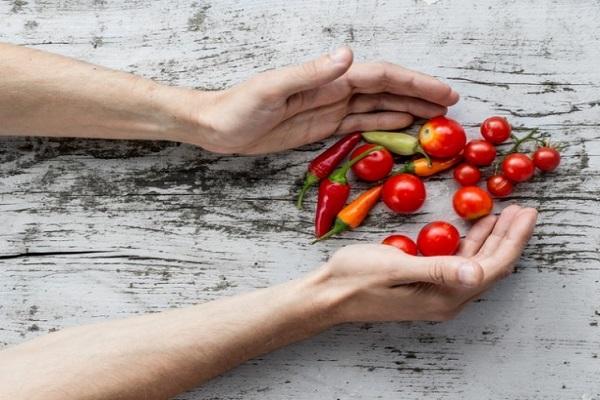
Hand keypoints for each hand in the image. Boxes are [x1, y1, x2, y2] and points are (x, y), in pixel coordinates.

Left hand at [183, 47, 458, 153]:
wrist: (218, 126)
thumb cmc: (239, 107)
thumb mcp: (272, 89)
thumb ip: (310, 74)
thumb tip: (348, 55)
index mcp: (328, 79)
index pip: (380, 77)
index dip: (414, 83)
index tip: (442, 93)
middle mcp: (334, 91)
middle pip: (387, 90)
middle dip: (419, 96)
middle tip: (451, 109)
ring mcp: (330, 109)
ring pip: (378, 107)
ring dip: (408, 111)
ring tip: (436, 120)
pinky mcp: (322, 127)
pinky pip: (361, 125)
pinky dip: (384, 125)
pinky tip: (402, 127)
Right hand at [308, 205, 536, 322]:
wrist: (328, 294)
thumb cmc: (355, 278)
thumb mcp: (395, 267)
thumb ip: (437, 269)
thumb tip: (477, 272)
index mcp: (444, 297)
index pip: (491, 267)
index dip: (512, 240)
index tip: (527, 213)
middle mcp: (446, 299)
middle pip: (489, 266)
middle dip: (508, 237)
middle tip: (524, 208)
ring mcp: (436, 294)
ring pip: (475, 264)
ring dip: (492, 238)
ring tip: (506, 213)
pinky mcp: (426, 286)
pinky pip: (458, 263)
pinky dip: (471, 242)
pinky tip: (474, 227)